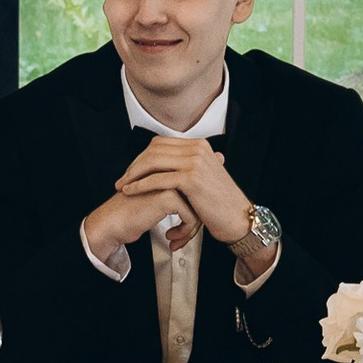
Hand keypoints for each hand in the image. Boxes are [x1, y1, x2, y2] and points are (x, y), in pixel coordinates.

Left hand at [83, 137, 258, 271]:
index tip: (132, 170)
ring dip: (133, 175)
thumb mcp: (206, 176)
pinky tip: (132, 191)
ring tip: (123, 186)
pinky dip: (141, 185)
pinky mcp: (191, 178)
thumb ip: (190, 165)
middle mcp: (197, 149)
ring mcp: (195, 162)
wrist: (238, 218)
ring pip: (153, 162)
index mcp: (200, 146)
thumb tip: (170, 162)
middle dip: (135, 165)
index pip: (161, 143)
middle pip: (154, 150)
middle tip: (123, 179)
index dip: (142, 156)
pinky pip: (158, 178)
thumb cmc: (222, 203)